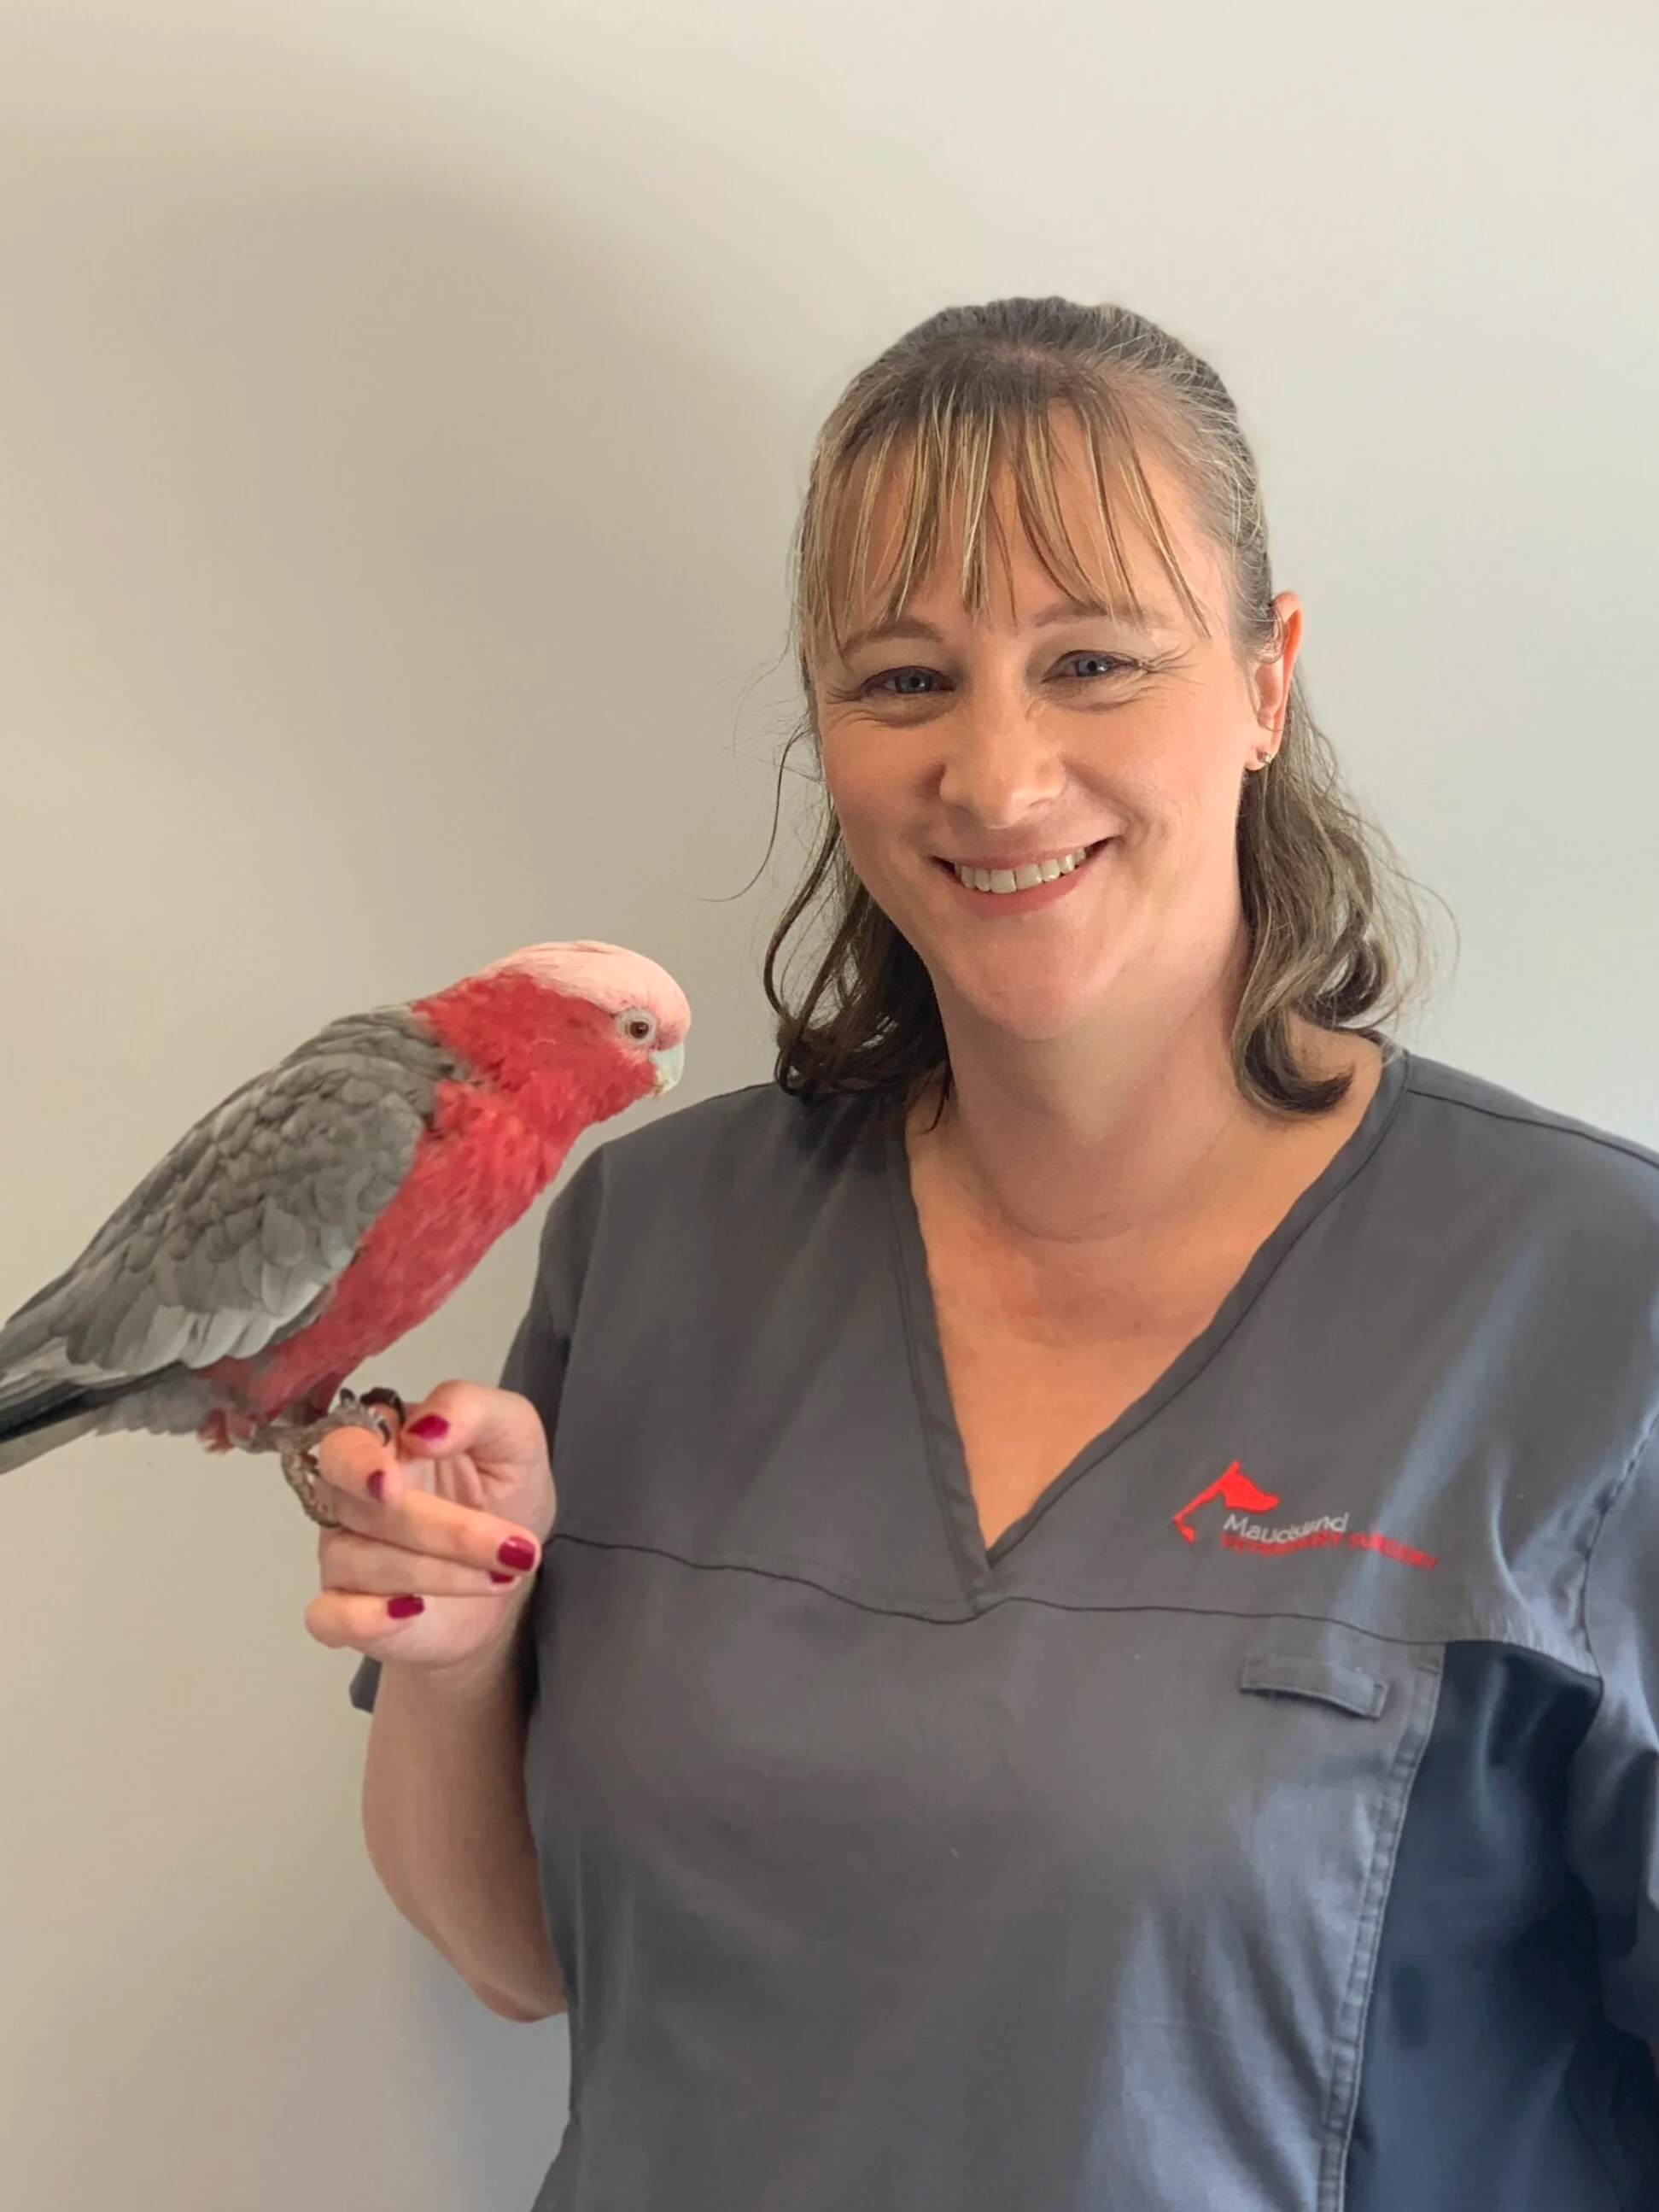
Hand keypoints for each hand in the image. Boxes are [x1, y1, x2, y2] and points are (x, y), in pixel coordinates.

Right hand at [302, 1381, 556, 1681]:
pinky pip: (328, 1617)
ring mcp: (344, 1553)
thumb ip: (472, 1409)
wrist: (511, 1573)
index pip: (346, 1442)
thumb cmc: (504, 1495)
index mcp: (383, 1441)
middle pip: (358, 1506)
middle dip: (435, 1529)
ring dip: (440, 1573)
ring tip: (503, 1574)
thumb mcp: (514, 1437)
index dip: (361, 1464)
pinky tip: (410, 1612)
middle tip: (506, 1547)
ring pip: (361, 1561)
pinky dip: (364, 1618)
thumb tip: (423, 1429)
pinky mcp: (346, 1610)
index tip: (394, 1485)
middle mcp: (352, 1495)